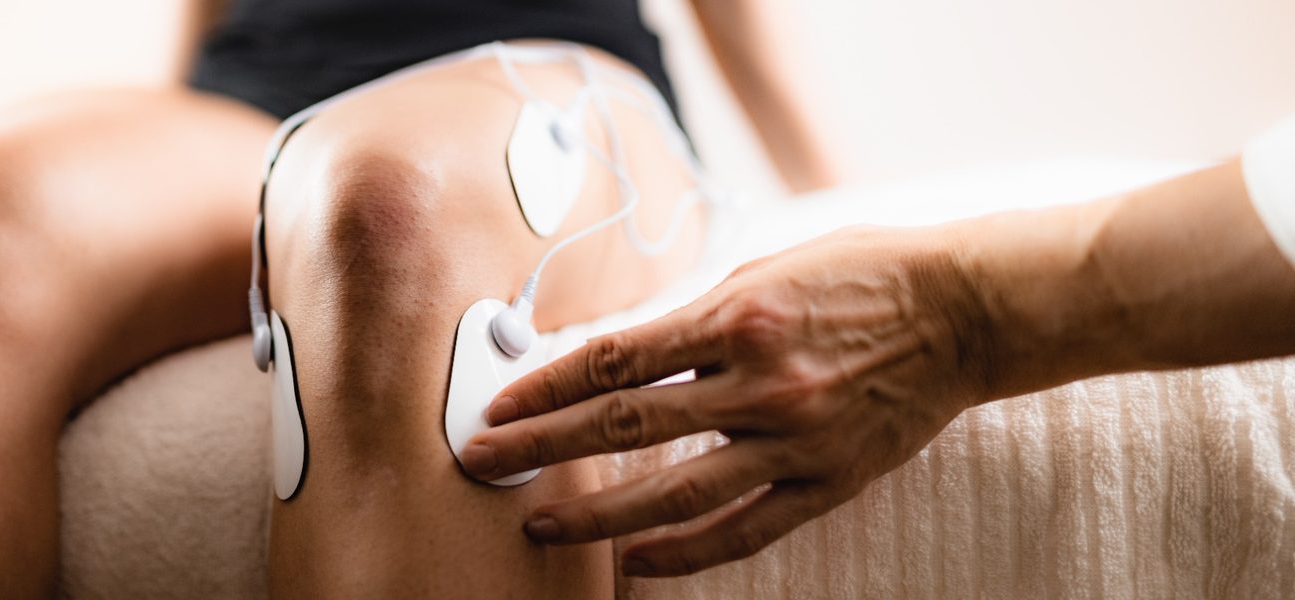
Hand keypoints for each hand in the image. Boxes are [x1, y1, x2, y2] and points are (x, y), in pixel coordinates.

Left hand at [459, 226, 997, 576]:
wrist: (965, 311)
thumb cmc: (863, 272)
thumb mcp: (766, 267)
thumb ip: (694, 314)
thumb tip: (619, 351)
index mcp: (737, 316)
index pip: (615, 359)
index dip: (547, 385)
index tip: (500, 403)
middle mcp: (759, 382)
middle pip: (625, 424)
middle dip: (543, 445)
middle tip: (485, 461)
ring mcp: (795, 439)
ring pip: (675, 490)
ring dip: (598, 515)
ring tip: (541, 526)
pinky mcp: (828, 481)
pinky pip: (745, 529)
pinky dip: (686, 553)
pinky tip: (637, 563)